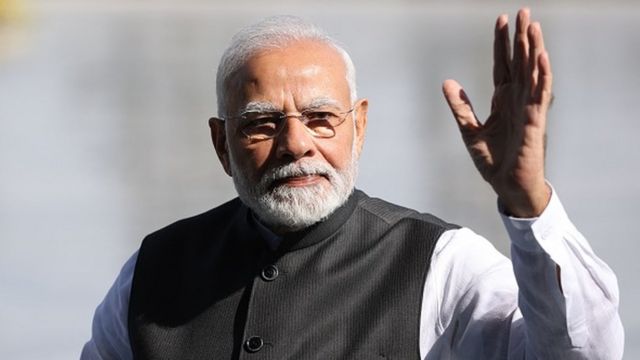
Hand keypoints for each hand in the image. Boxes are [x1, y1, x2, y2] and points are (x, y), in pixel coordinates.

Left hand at [442, 8, 551, 217]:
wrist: (506, 186)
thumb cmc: (493, 160)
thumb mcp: (469, 130)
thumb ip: (460, 106)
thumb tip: (447, 82)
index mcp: (503, 101)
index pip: (502, 65)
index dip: (501, 44)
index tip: (500, 20)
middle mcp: (517, 100)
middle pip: (520, 62)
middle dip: (520, 37)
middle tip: (522, 11)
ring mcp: (528, 109)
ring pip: (532, 72)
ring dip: (533, 49)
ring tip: (533, 25)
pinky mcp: (535, 122)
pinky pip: (540, 94)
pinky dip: (542, 75)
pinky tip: (541, 56)